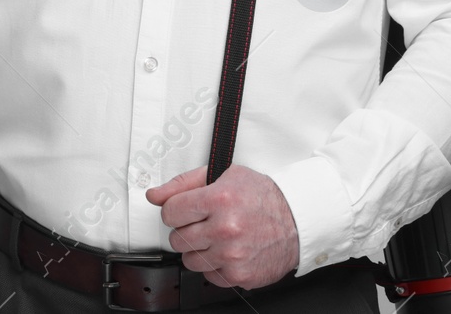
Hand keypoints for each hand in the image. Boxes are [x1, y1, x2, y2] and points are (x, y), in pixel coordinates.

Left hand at [147, 165, 299, 289]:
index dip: (176, 210)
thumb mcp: (224, 175)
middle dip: (188, 230)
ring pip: (189, 260)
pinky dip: (215, 266)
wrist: (297, 220)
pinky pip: (208, 276)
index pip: (170, 212)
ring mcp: (231, 255)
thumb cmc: (261, 196)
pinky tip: (229, 251)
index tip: (187, 210)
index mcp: (219, 198)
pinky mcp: (238, 276)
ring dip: (200, 250)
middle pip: (177, 238)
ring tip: (219, 237)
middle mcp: (225, 228)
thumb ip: (183, 183)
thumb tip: (154, 195)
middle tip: (208, 222)